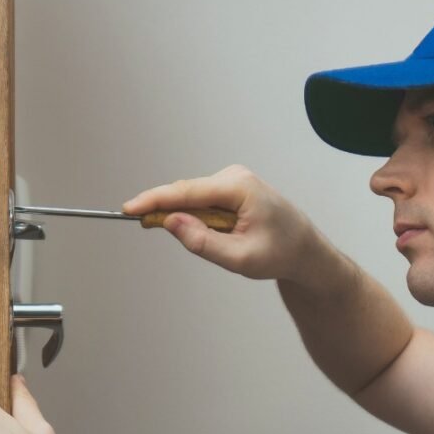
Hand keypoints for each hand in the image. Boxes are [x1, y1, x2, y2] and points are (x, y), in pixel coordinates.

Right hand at [123, 165, 328, 284]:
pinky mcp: (230, 187)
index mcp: (240, 187)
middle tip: (150, 229)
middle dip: (168, 213)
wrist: (304, 249)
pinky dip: (199, 218)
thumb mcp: (240, 258)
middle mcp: (235, 176)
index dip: (154, 200)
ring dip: (192, 221)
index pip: (186, 191)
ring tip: (224, 243)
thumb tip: (170, 222)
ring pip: (193, 199)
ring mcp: (233, 179)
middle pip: (186, 193)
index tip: (129, 208)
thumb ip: (202, 242)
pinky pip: (202, 201)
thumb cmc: (280, 253)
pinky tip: (222, 234)